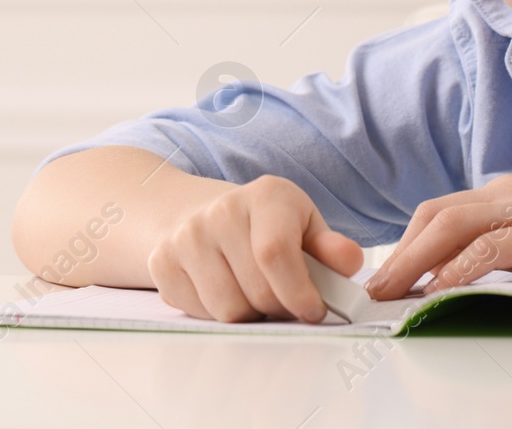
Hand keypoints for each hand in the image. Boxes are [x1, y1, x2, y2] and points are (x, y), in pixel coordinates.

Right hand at [146, 174, 362, 322]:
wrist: (200, 213)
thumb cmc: (265, 224)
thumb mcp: (304, 225)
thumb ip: (330, 248)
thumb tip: (349, 261)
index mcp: (266, 196)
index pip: (275, 253)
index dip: (298, 293)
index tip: (313, 311)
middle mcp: (220, 211)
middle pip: (255, 291)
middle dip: (279, 309)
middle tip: (285, 304)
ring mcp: (186, 237)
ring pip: (226, 311)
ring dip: (249, 316)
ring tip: (255, 295)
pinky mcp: (162, 263)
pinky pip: (199, 314)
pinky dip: (218, 316)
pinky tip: (226, 292)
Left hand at [364, 174, 511, 304]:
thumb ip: (503, 257)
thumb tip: (456, 283)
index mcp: (509, 195)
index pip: (442, 213)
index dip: (408, 244)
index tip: (388, 277)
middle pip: (435, 215)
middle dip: (399, 253)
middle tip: (375, 289)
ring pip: (451, 226)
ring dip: (413, 261)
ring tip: (391, 292)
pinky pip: (487, 249)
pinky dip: (456, 270)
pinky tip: (437, 291)